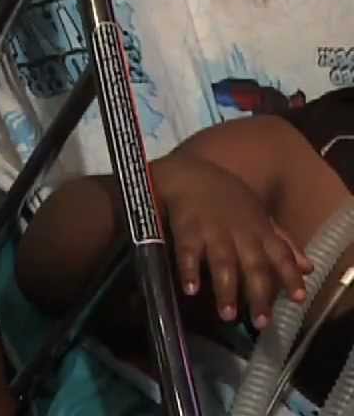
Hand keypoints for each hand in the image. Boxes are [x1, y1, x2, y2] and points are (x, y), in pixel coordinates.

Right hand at [152, 150, 312, 327]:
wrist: (190, 173)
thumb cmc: (226, 196)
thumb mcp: (258, 214)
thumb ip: (282, 242)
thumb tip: (308, 267)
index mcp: (259, 229)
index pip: (279, 255)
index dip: (289, 276)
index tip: (298, 299)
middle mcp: (240, 233)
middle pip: (253, 266)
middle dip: (258, 294)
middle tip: (261, 322)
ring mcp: (213, 231)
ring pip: (223, 263)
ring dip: (227, 289)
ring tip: (228, 315)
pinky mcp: (187, 230)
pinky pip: (188, 252)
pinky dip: (190, 270)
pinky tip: (191, 289)